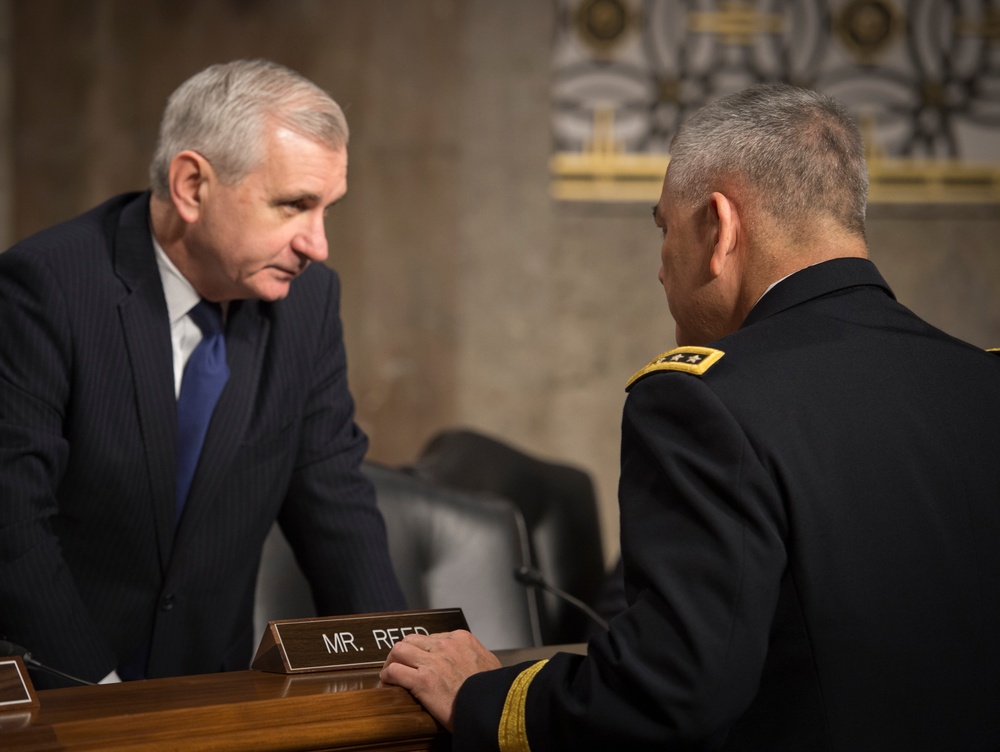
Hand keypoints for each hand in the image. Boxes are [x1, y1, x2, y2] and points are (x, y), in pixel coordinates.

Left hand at [380, 629, 500, 730]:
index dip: (421, 650)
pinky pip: (395, 671)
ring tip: (390, 673)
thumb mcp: (490, 663)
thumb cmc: (494, 690)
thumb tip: (472, 662)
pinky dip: (388, 676)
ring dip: (391, 662)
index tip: (418, 660)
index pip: (431, 637)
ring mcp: (433, 661)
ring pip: (399, 650)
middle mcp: (445, 645)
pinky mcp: (423, 680)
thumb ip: (476, 656)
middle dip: (402, 652)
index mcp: (461, 639)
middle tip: (399, 664)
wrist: (494, 706)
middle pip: (411, 640)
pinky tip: (388, 683)